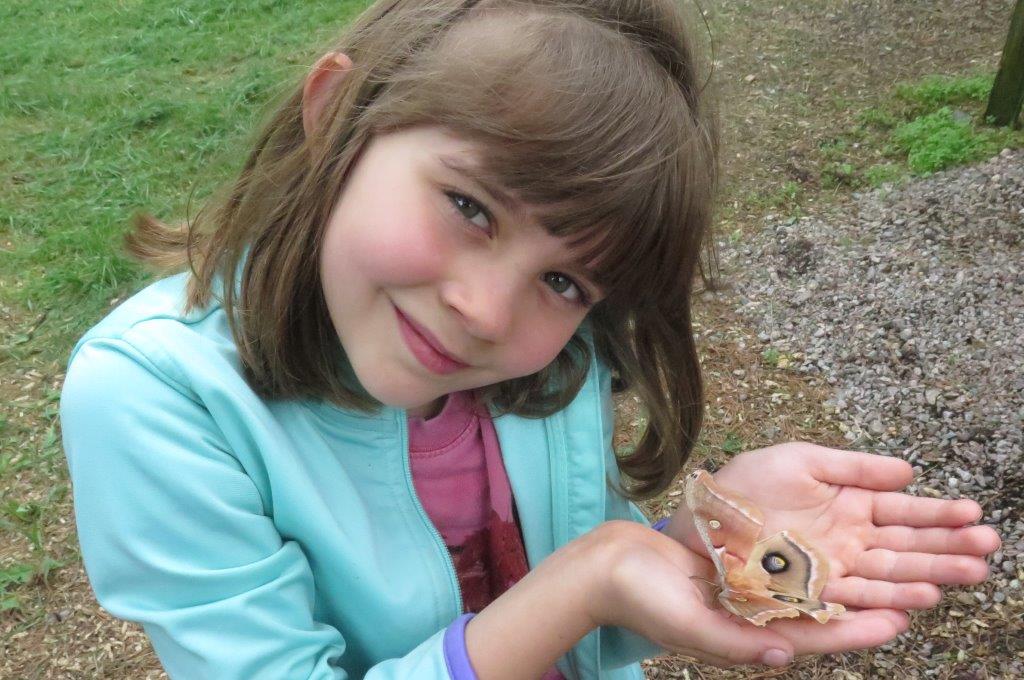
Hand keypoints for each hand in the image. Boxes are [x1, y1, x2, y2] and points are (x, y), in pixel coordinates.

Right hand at [586, 521, 907, 667]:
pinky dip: (819, 547)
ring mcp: (751, 587)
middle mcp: (759, 614)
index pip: (813, 637)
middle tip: (922, 585)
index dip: (855, 630)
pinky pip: (789, 556)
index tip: (897, 620)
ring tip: (894, 559)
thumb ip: (732, 644)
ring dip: (854, 572)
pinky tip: (844, 531)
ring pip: (814, 582)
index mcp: (748, 636)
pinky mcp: (742, 562)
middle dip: (871, 601)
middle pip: (825, 609)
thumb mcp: (685, 624)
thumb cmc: (640, 600)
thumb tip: (781, 656)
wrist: (608, 567)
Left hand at [663, 442, 999, 653]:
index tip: (974, 514)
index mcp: (848, 506)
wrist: (700, 519)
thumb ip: (853, 466)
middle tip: (986, 549)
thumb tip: (908, 471)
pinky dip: (882, 605)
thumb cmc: (746, 486)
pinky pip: (852, 602)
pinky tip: (913, 604)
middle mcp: (847, 542)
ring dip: (926, 576)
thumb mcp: (801, 461)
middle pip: (905, 547)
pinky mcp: (810, 595)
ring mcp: (831, 570)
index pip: (902, 512)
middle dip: (946, 548)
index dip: (938, 514)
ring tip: (964, 575)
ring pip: (887, 576)